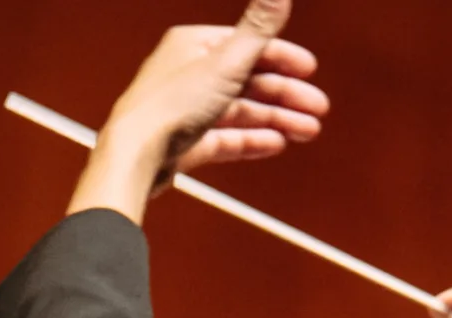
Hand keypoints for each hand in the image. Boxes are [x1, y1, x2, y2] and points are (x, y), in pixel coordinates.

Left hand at [68, 10, 330, 223]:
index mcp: (194, 46)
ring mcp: (186, 112)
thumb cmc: (168, 107)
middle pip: (248, 81)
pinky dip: (251, 140)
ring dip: (276, 119)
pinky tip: (275, 143)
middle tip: (317, 107)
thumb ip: (258, 27)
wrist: (134, 157)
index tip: (308, 70)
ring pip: (240, 112)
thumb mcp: (226, 61)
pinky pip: (225, 139)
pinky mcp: (184, 144)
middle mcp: (188, 75)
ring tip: (306, 130)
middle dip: (286, 95)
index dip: (282, 57)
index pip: (248, 46)